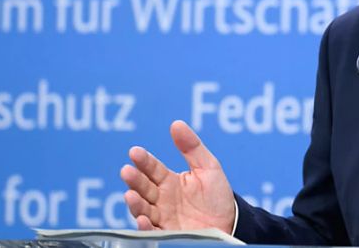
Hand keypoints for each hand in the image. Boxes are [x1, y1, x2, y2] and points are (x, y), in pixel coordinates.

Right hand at [120, 120, 235, 232]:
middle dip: (134, 180)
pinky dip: (146, 227)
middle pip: (143, 188)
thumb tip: (176, 124)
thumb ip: (192, 147)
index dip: (143, 160)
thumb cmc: (217, 196)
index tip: (135, 152)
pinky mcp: (167, 234)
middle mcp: (162, 199)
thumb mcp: (208, 168)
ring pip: (143, 209)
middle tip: (127, 171)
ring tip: (130, 195)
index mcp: (169, 181)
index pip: (152, 168)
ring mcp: (162, 217)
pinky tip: (143, 220)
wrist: (231, 224)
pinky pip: (153, 231)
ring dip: (135, 203)